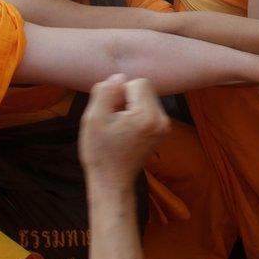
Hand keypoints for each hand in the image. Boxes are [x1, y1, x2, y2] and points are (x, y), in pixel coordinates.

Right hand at [79, 74, 168, 191]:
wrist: (112, 181)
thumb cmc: (100, 152)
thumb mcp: (93, 118)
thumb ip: (105, 92)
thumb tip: (119, 77)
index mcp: (148, 116)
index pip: (137, 83)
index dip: (119, 92)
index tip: (111, 111)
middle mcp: (162, 120)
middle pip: (144, 89)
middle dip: (126, 98)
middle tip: (113, 120)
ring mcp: (165, 127)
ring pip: (146, 98)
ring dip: (130, 106)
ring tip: (118, 127)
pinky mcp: (162, 132)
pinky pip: (149, 109)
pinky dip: (136, 114)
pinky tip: (125, 131)